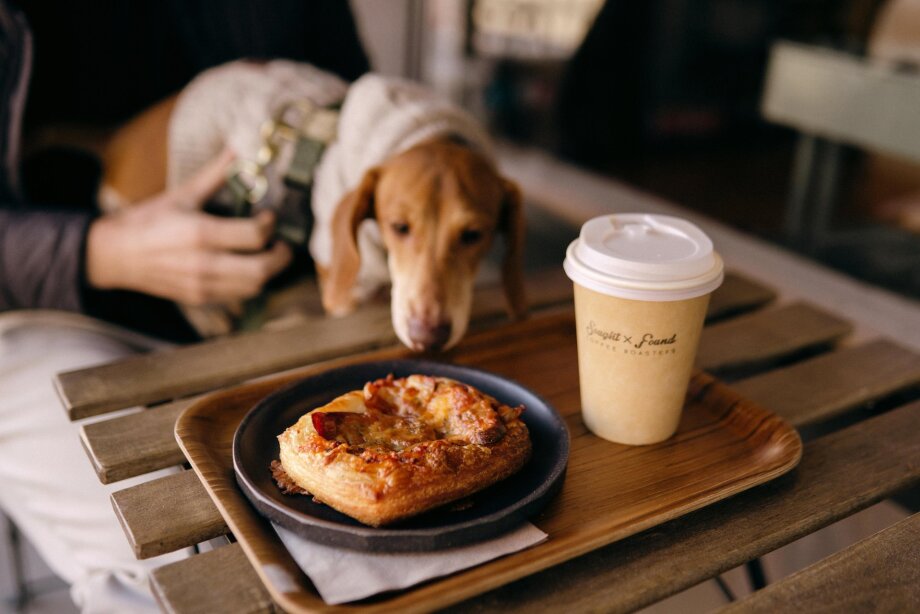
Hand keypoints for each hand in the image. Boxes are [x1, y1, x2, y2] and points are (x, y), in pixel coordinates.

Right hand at [86, 150, 292, 304]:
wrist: (115, 255)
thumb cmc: (148, 221)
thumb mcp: (182, 194)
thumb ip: (215, 174)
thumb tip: (236, 149)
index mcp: (200, 233)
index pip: (255, 235)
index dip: (270, 225)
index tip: (269, 216)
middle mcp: (204, 264)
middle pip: (261, 270)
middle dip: (280, 256)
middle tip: (282, 243)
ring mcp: (202, 285)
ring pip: (254, 287)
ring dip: (269, 272)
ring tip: (267, 255)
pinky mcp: (200, 298)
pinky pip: (238, 296)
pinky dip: (251, 284)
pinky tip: (247, 267)